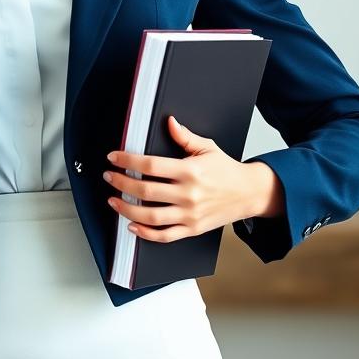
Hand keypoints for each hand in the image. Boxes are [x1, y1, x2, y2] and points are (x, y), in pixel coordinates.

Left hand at [103, 114, 268, 241]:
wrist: (249, 193)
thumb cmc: (226, 171)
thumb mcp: (207, 148)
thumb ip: (185, 137)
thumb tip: (169, 123)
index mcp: (190, 171)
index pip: (150, 165)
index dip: (127, 160)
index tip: (114, 157)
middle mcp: (188, 194)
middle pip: (145, 190)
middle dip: (121, 182)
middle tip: (109, 177)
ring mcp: (190, 214)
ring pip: (150, 216)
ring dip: (127, 209)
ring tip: (113, 200)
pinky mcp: (192, 229)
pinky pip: (165, 236)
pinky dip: (145, 233)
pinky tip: (132, 225)